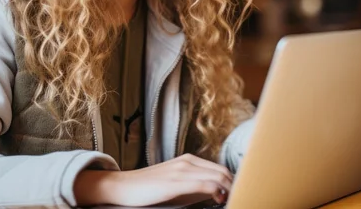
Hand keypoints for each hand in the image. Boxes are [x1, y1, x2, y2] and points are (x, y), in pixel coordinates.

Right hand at [74, 154, 232, 206]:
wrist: (123, 187)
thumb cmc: (149, 189)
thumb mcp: (175, 184)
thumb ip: (196, 186)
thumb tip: (218, 193)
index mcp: (189, 160)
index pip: (221, 169)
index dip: (232, 182)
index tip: (237, 194)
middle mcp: (187, 162)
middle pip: (223, 172)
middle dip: (234, 186)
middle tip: (237, 198)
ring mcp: (181, 170)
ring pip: (217, 177)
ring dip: (228, 189)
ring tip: (230, 200)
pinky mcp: (175, 182)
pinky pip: (205, 185)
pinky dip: (217, 192)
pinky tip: (218, 199)